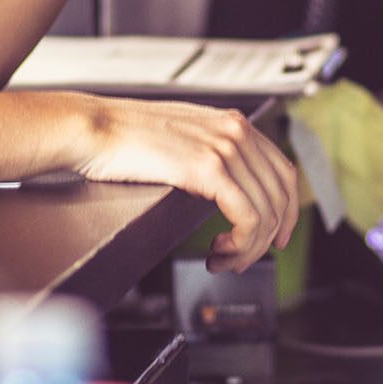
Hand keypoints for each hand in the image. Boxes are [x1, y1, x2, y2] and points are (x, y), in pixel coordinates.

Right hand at [69, 94, 299, 272]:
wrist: (95, 129)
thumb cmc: (125, 139)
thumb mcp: (183, 139)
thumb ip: (211, 156)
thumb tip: (227, 190)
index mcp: (234, 123)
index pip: (283, 171)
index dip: (288, 210)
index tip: (278, 235)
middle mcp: (236, 131)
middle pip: (281, 195)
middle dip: (270, 237)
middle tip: (244, 257)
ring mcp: (225, 148)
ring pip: (266, 212)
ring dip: (250, 247)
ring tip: (225, 260)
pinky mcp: (209, 169)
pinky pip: (247, 217)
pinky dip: (241, 244)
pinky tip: (219, 252)